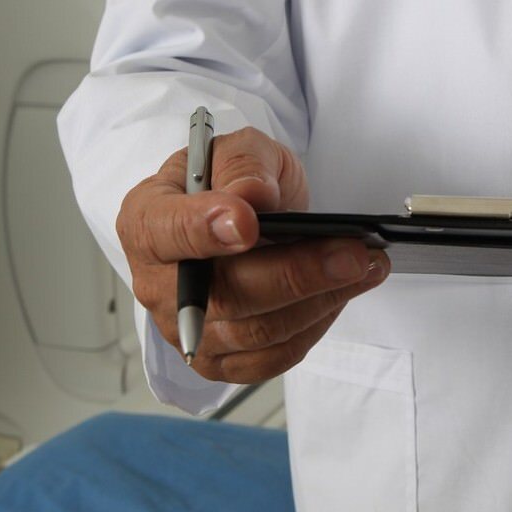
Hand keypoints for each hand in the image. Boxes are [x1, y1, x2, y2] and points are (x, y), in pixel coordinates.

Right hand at [117, 127, 389, 383]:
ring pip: (257, 331)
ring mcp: (188, 331)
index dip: (205, 230)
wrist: (244, 217)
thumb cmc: (233, 182)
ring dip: (321, 300)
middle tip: (352, 252)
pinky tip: (343, 293)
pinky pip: (272, 357)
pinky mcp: (221, 361)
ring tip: (365, 266)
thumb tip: (251, 196)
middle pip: (224, 294)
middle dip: (295, 274)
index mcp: (146, 222)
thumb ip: (243, 164)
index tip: (248, 223)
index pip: (167, 233)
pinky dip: (315, 326)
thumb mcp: (239, 150)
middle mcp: (158, 286)